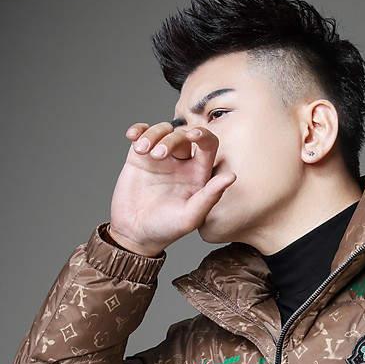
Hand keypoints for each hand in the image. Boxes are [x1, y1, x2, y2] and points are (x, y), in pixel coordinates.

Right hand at [108, 122, 235, 255]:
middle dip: (171, 139)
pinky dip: (138, 130)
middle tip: (158, 155)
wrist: (134, 233)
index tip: (193, 136)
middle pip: (183, 135)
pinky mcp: (140, 157)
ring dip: (153, 134)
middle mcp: (182, 163)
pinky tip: (132, 135)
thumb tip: (232, 177)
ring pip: (162, 131)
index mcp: (198, 174)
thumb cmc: (166, 229)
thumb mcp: (190, 217)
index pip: (208, 145)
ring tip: (142, 150)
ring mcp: (160, 158)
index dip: (204, 134)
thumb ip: (210, 197)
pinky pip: (142, 134)